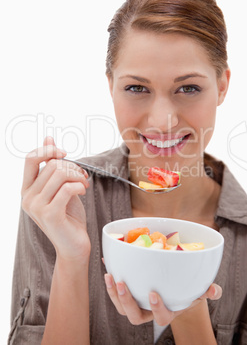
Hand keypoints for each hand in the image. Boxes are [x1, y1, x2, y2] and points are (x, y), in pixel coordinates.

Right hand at [21, 136, 90, 259]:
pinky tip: (83, 192)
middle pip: (52, 165)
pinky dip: (79, 186)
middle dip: (73, 167)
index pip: (30, 158)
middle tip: (82, 177)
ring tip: (84, 185)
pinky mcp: (50, 215)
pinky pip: (67, 188)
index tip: (64, 154)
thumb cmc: (68, 215)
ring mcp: (37, 207)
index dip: (48, 150)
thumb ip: (52, 165)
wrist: (74, 245)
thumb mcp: (60, 186)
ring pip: (60, 173)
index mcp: (27, 189)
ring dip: (78, 176)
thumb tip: (48, 137)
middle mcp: (27, 198)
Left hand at [104, 274, 221, 325]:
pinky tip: (107, 261)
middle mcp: (148, 312)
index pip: (160, 317)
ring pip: (120, 306)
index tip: (153, 293)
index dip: (156, 308)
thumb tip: (215, 289)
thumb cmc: (187, 291)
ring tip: (109, 275)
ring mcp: (136, 304)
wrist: (174, 290)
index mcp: (166, 312)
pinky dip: (110, 276)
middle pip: (134, 316)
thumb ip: (207, 291)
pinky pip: (115, 290)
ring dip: (113, 292)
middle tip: (122, 283)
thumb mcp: (198, 291)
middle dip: (126, 301)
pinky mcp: (128, 293)